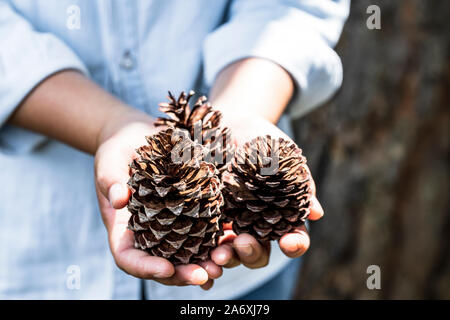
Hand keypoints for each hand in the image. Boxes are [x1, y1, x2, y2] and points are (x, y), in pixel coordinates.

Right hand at [94, 111, 221, 289]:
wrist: (138, 138)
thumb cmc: (118, 151)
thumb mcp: (109, 163)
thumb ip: (111, 181)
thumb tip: (119, 199)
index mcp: (124, 230)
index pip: (130, 258)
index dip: (146, 268)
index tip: (166, 267)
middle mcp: (148, 235)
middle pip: (162, 265)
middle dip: (182, 274)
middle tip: (204, 275)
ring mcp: (170, 227)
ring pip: (186, 255)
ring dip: (204, 263)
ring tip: (222, 264)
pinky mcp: (190, 213)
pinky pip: (203, 232)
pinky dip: (216, 241)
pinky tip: (233, 243)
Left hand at [210, 114, 323, 268]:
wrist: (231, 125)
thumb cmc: (264, 140)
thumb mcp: (284, 155)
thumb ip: (299, 182)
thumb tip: (317, 213)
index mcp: (282, 215)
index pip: (293, 238)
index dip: (294, 244)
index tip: (288, 242)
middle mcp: (257, 226)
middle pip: (259, 253)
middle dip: (253, 253)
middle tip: (244, 242)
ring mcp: (231, 223)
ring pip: (231, 252)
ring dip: (228, 257)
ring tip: (219, 253)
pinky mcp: (207, 217)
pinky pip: (205, 239)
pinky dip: (204, 248)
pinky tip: (200, 250)